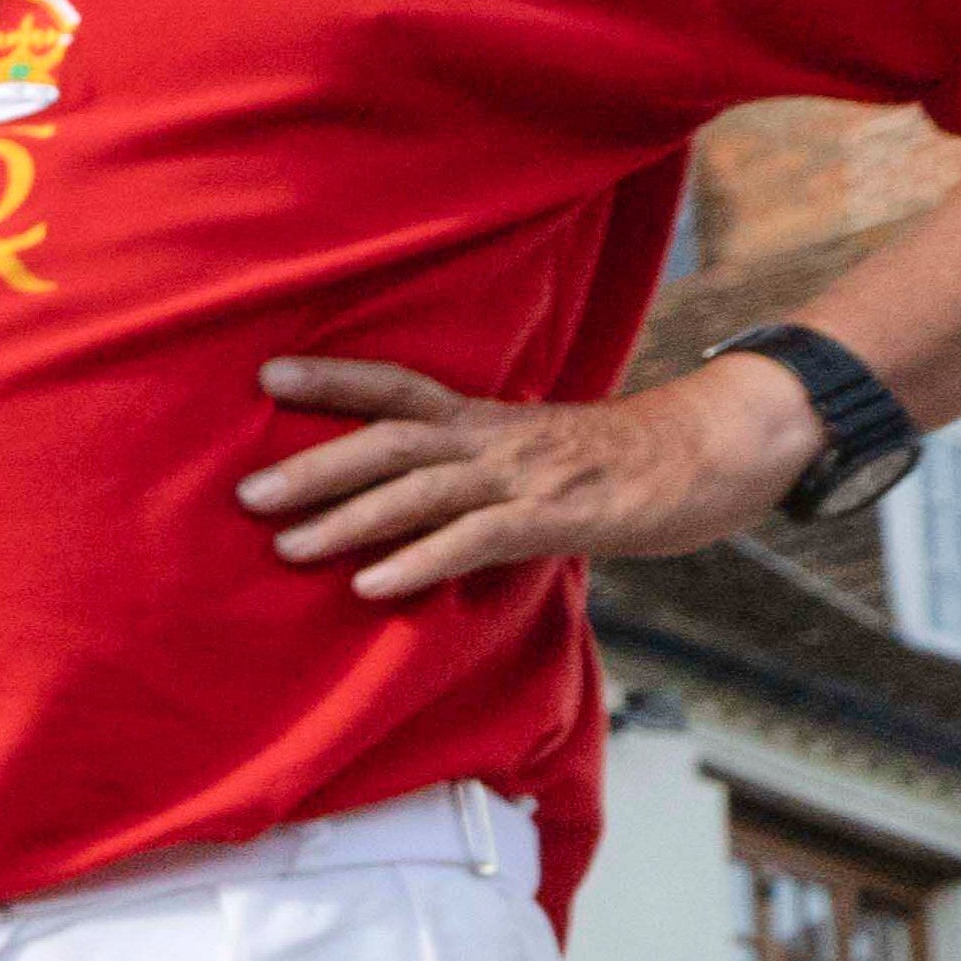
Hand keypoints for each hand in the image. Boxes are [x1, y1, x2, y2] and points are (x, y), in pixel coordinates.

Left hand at [236, 348, 811, 601]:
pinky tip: (371, 586)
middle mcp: (495, 439)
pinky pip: (476, 540)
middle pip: (391, 441)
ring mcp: (525, 477)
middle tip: (245, 494)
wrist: (715, 453)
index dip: (335, 379)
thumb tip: (404, 493)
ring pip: (423, 492)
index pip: (397, 387)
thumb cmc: (617, 459)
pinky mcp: (556, 518)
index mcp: (486, 418)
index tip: (267, 374)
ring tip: (287, 547)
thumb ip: (470, 465)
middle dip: (316, 465)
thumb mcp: (532, 448)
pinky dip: (419, 562)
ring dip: (350, 520)